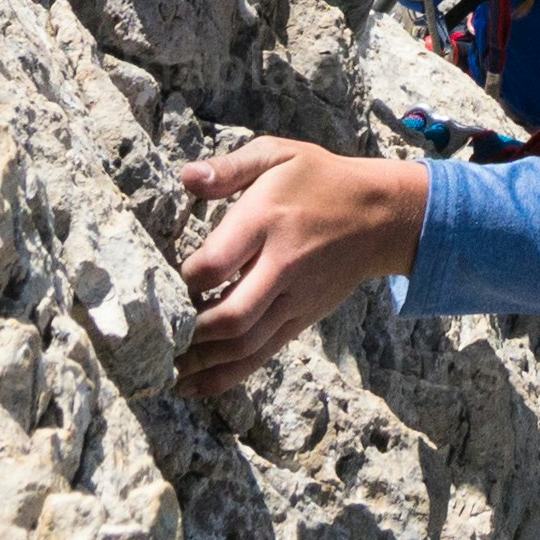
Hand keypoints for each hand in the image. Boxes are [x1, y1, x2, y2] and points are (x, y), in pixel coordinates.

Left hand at [171, 139, 427, 388]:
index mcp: (267, 221)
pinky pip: (263, 355)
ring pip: (246, 345)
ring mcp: (294, 299)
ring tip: (167, 368)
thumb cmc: (319, 179)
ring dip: (203, 362)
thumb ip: (229, 167)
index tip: (165, 280)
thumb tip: (186, 177)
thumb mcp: (278, 155)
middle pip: (232, 316)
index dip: (184, 279)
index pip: (216, 264)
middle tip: (160, 335)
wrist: (380, 217)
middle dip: (190, 333)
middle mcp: (282, 266)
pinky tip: (197, 384)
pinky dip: (228, 375)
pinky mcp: (301, 320)